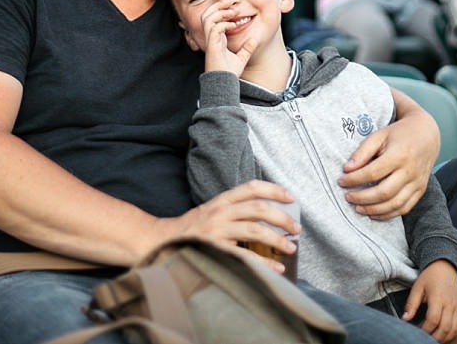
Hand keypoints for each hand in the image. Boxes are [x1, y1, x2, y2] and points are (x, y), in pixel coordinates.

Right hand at [159, 180, 297, 272]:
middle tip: (296, 229)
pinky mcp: (214, 250)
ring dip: (277, 239)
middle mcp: (220, 212)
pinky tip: (276, 268)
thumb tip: (266, 216)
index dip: (273, 190)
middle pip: (258, 209)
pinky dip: (263, 263)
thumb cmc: (191, 228)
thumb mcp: (212, 211)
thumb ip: (234, 210)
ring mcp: (217, 231)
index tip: (291, 197)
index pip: (251, 188)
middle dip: (282, 218)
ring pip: (254, 230)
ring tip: (290, 247)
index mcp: (221, 200)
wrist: (161, 241)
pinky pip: (244, 256)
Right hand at [199, 0, 257, 76]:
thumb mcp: (241, 57)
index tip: (236, 5)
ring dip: (221, 11)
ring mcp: (210, 41)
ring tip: (233, 11)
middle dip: (219, 4)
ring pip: (208, 18)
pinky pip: (215, 28)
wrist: (225, 83)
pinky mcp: (212, 45)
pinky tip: (233, 25)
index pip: (214, 17)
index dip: (223, 9)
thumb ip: (246, 48)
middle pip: (207, 13)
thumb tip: (254, 40)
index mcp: (216, 38)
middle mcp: (211, 37)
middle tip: (233, 0)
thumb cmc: (230, 72)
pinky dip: (224, 24)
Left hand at [338, 109, 434, 219]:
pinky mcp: (420, 190)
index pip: (373, 173)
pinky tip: (373, 213)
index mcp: (399, 155)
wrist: (427, 135)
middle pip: (384, 192)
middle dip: (362, 198)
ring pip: (395, 204)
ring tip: (357, 207)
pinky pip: (404, 208)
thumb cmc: (399, 134)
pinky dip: (388, 215)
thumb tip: (347, 169)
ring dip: (373, 209)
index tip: (341, 181)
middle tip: (347, 197)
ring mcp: (417, 183)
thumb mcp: (379, 135)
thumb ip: (363, 151)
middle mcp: (410, 171)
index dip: (354, 179)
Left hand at [405, 260, 456, 341]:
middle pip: (445, 327)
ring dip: (445, 337)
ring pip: (455, 328)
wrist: (445, 266)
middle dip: (435, 337)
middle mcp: (450, 303)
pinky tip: (445, 334)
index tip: (418, 332)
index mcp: (438, 297)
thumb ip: (411, 304)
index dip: (425, 329)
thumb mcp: (417, 287)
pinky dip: (454, 332)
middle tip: (426, 340)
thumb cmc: (430, 276)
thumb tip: (405, 319)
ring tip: (435, 339)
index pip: (433, 319)